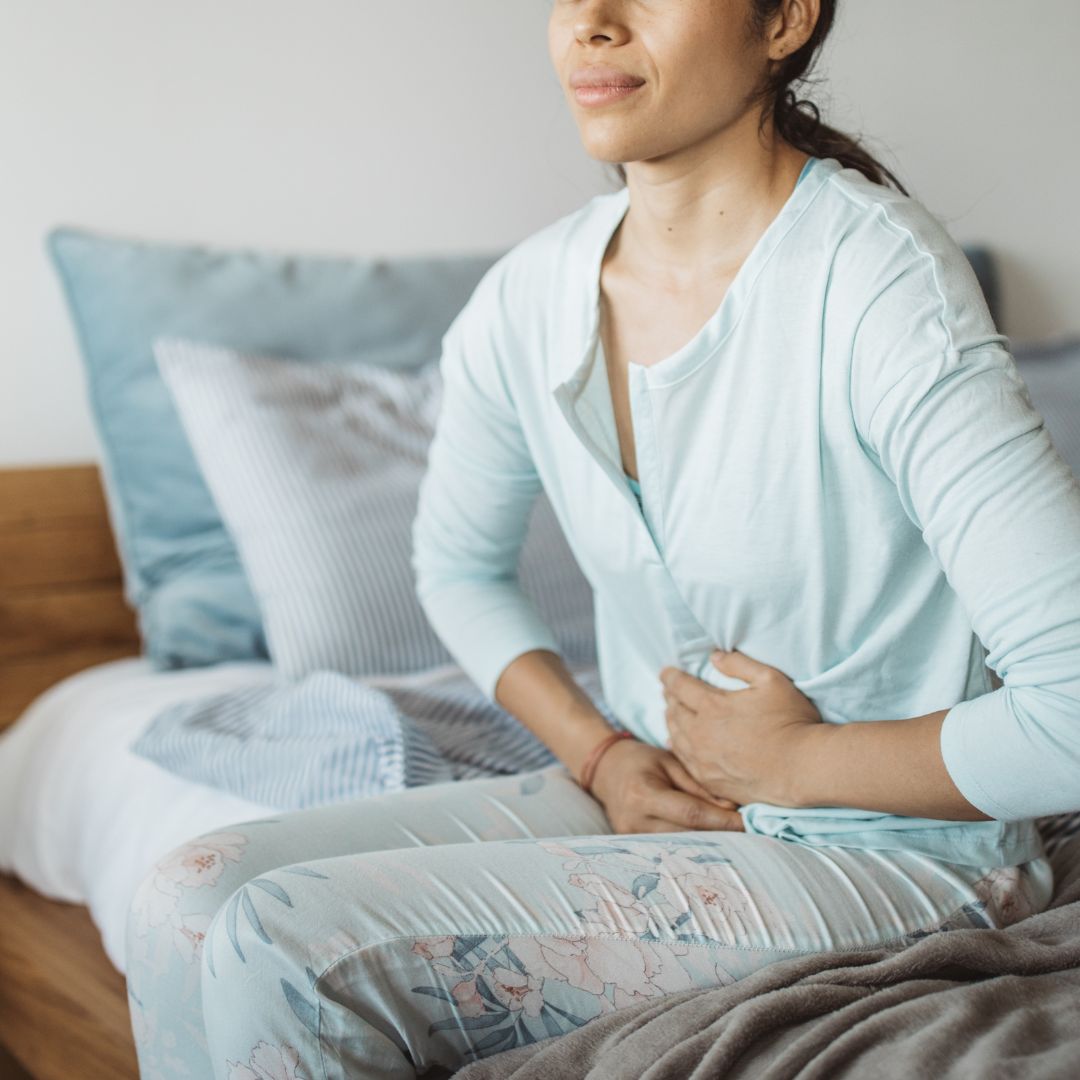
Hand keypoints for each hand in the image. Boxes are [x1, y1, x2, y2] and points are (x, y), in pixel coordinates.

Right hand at [588, 736, 745, 834]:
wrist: (604, 770)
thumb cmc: (640, 760)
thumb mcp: (669, 762)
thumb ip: (698, 786)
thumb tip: (733, 809)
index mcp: (643, 794)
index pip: (691, 814)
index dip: (723, 821)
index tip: (749, 822)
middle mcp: (635, 821)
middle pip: (689, 836)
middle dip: (721, 835)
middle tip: (751, 833)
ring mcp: (630, 838)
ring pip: (681, 848)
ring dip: (709, 844)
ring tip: (735, 839)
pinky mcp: (631, 847)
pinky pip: (669, 849)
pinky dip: (691, 847)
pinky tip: (710, 844)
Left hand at [661, 648, 824, 806]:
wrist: (803, 769)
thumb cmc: (791, 721)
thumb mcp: (770, 681)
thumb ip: (740, 665)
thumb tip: (714, 657)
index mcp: (712, 706)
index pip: (681, 687)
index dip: (671, 677)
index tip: (665, 672)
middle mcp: (701, 733)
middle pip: (674, 711)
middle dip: (669, 698)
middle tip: (667, 691)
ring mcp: (703, 760)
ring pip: (675, 736)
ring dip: (670, 721)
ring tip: (670, 713)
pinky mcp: (710, 781)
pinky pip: (684, 761)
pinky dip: (677, 747)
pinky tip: (676, 744)